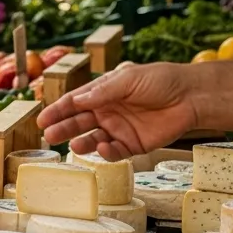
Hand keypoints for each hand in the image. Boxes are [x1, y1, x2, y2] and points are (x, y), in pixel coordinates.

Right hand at [37, 62, 199, 159]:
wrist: (190, 96)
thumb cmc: (160, 80)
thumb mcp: (128, 80)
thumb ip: (103, 92)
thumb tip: (78, 100)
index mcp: (103, 93)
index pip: (74, 102)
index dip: (57, 110)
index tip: (41, 119)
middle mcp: (107, 111)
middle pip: (79, 122)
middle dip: (63, 128)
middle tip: (49, 136)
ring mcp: (119, 129)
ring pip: (93, 139)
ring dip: (82, 143)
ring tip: (73, 146)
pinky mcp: (134, 145)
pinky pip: (115, 152)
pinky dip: (107, 152)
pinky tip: (103, 148)